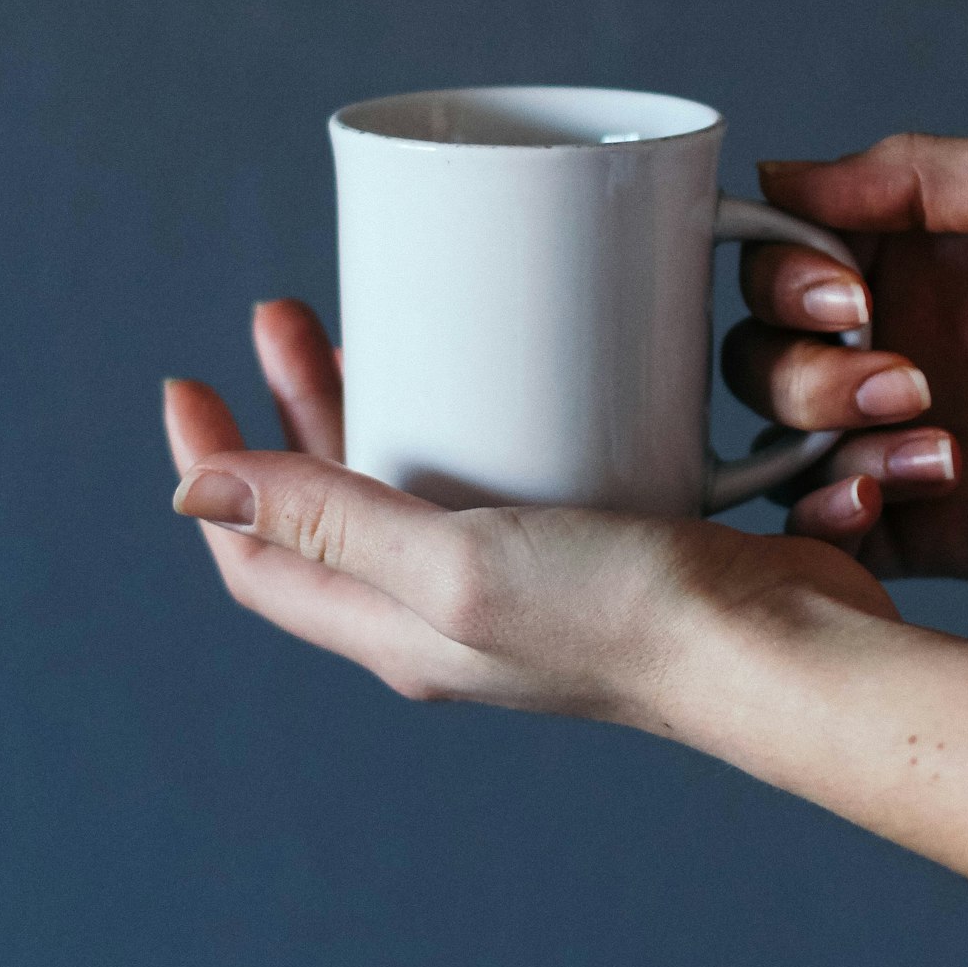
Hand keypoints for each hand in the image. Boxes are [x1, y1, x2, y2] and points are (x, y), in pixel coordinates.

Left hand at [161, 300, 906, 717]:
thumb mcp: (454, 562)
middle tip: (283, 315)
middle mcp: (446, 613)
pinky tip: (494, 364)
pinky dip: (470, 411)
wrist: (777, 651)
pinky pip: (497, 473)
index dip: (212, 472)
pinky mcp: (590, 542)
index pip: (258, 558)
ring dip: (374, 401)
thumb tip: (196, 491)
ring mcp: (519, 583)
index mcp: (395, 629)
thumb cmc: (621, 618)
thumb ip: (331, 521)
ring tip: (366, 320)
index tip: (190, 380)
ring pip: (412, 485)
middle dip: (292, 408)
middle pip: (330, 507)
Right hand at [724, 134, 967, 597]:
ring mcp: (907, 437)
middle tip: (907, 379)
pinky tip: (884, 499)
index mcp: (915, 259)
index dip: (783, 276)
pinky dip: (822, 517)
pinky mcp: (928, 525)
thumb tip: (777, 177)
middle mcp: (898, 343)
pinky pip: (823, 527)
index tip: (843, 295)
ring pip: (779, 437)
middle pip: (760, 351)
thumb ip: (908, 173)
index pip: (781, 258)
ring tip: (932, 442)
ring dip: (826, 435)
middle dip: (809, 368)